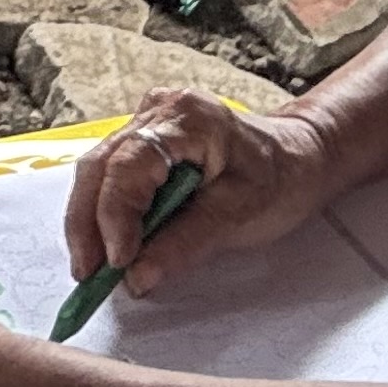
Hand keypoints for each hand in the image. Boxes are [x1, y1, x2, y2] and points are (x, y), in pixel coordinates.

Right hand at [63, 90, 343, 298]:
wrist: (299, 158)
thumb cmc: (280, 178)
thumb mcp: (240, 215)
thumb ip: (186, 244)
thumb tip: (138, 275)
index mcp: (188, 118)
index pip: (130, 165)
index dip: (115, 216)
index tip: (118, 262)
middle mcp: (158, 111)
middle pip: (100, 166)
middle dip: (88, 224)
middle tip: (88, 274)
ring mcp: (146, 123)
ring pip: (97, 172)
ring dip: (90, 222)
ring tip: (93, 267)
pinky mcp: (142, 141)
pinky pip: (109, 176)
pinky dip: (104, 214)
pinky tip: (107, 245)